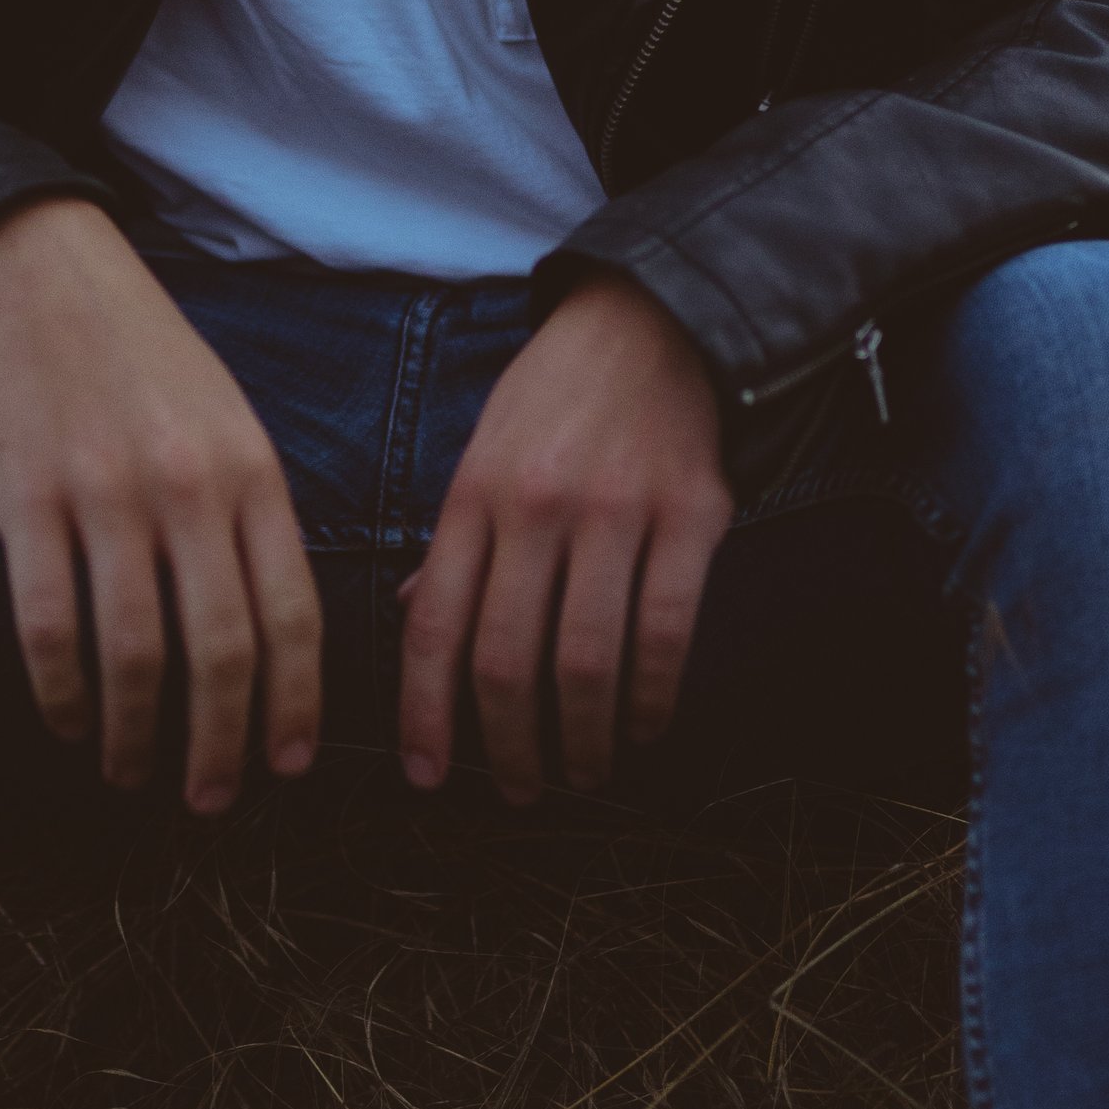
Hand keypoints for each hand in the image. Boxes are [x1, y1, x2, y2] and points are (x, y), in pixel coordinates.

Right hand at [0, 199, 321, 810]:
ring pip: (135, 655)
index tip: (287, 764)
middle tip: (210, 800)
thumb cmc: (142, 356)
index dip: (293, 704)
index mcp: (251, 469)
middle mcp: (189, 487)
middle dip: (222, 745)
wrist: (41, 271)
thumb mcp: (228, 417)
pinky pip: (48, 627)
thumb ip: (252, 512)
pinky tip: (69, 723)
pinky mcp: (27, 501)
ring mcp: (106, 495)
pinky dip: (62, 694)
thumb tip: (275, 630)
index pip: (292, 613)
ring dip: (137, 736)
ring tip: (133, 773)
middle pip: (221, 651)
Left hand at [397, 269, 732, 802]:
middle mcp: (538, 506)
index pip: (436, 625)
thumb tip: (416, 617)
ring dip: (583, 740)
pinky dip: (655, 699)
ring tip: (585, 771)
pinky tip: (647, 726)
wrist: (651, 318)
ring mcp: (618, 510)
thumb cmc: (556, 395)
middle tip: (522, 790)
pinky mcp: (692, 514)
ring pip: (588, 662)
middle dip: (510, 748)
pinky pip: (667, 633)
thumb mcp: (483, 449)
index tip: (428, 777)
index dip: (426, 715)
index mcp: (475, 493)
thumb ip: (454, 537)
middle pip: (509, 661)